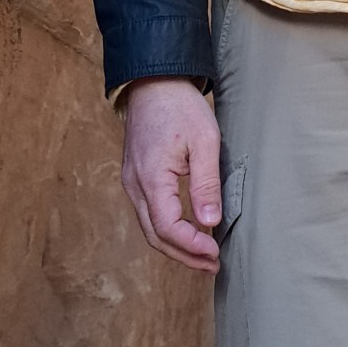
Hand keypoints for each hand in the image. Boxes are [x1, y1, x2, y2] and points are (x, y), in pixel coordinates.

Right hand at [120, 77, 222, 272]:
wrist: (154, 81)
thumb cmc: (180, 106)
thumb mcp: (204, 141)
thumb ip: (206, 183)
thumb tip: (209, 222)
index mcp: (151, 179)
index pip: (168, 228)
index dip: (192, 246)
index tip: (216, 252)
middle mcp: (135, 185)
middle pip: (155, 236)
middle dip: (184, 256)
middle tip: (212, 265)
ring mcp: (131, 182)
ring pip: (149, 228)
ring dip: (175, 246)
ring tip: (203, 255)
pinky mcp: (135, 177)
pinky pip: (148, 213)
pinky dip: (166, 230)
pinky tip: (187, 231)